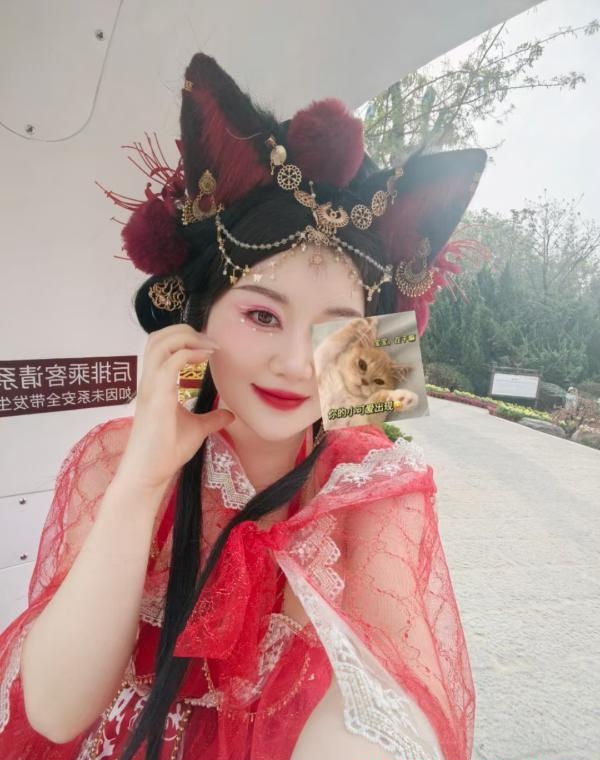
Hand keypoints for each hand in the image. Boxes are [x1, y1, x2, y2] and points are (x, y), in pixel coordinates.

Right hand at [116, 324, 233, 490]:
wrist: (149, 473)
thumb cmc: (166, 452)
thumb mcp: (196, 429)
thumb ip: (211, 419)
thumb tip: (230, 414)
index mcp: (156, 384)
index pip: (161, 345)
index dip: (184, 337)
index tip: (210, 346)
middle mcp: (150, 380)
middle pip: (157, 336)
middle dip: (184, 329)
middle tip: (211, 340)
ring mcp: (151, 387)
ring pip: (160, 343)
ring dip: (186, 337)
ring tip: (209, 346)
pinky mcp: (157, 397)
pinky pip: (170, 363)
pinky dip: (188, 353)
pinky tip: (206, 358)